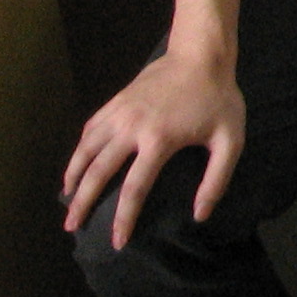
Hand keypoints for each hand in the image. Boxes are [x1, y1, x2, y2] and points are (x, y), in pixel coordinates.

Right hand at [62, 44, 245, 248]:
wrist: (201, 54)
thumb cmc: (218, 97)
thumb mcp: (230, 139)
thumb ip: (216, 179)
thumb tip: (200, 215)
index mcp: (158, 140)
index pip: (134, 189)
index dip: (123, 218)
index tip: (116, 241)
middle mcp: (131, 128)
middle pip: (98, 173)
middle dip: (82, 203)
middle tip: (72, 227)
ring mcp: (120, 112)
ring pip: (86, 149)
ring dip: (72, 176)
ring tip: (66, 200)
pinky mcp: (117, 101)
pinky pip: (90, 128)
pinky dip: (79, 149)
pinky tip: (77, 163)